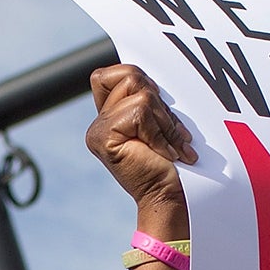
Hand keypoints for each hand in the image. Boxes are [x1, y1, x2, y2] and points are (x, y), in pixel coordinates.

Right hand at [86, 63, 195, 234]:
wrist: (171, 196)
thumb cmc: (172, 163)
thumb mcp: (160, 123)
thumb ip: (149, 101)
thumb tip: (153, 82)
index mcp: (110, 116)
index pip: (118, 73)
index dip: (142, 82)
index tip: (160, 113)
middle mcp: (99, 122)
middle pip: (130, 76)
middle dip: (159, 102)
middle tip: (171, 132)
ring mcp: (98, 130)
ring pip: (140, 94)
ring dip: (164, 120)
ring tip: (171, 145)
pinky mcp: (103, 137)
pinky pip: (140, 112)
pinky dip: (160, 132)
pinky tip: (166, 154)